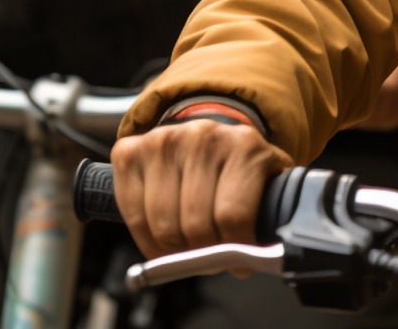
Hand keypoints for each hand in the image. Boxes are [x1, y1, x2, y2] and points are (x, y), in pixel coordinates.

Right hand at [110, 118, 292, 258]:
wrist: (208, 138)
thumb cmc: (237, 170)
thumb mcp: (266, 185)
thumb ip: (267, 215)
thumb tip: (253, 257)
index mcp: (244, 145)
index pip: (233, 216)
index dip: (234, 250)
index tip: (237, 261)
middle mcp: (202, 136)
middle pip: (195, 225)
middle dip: (202, 253)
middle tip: (209, 256)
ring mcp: (163, 140)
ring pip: (163, 225)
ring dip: (174, 250)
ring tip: (188, 245)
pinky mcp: (130, 150)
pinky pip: (133, 215)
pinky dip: (146, 238)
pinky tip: (161, 237)